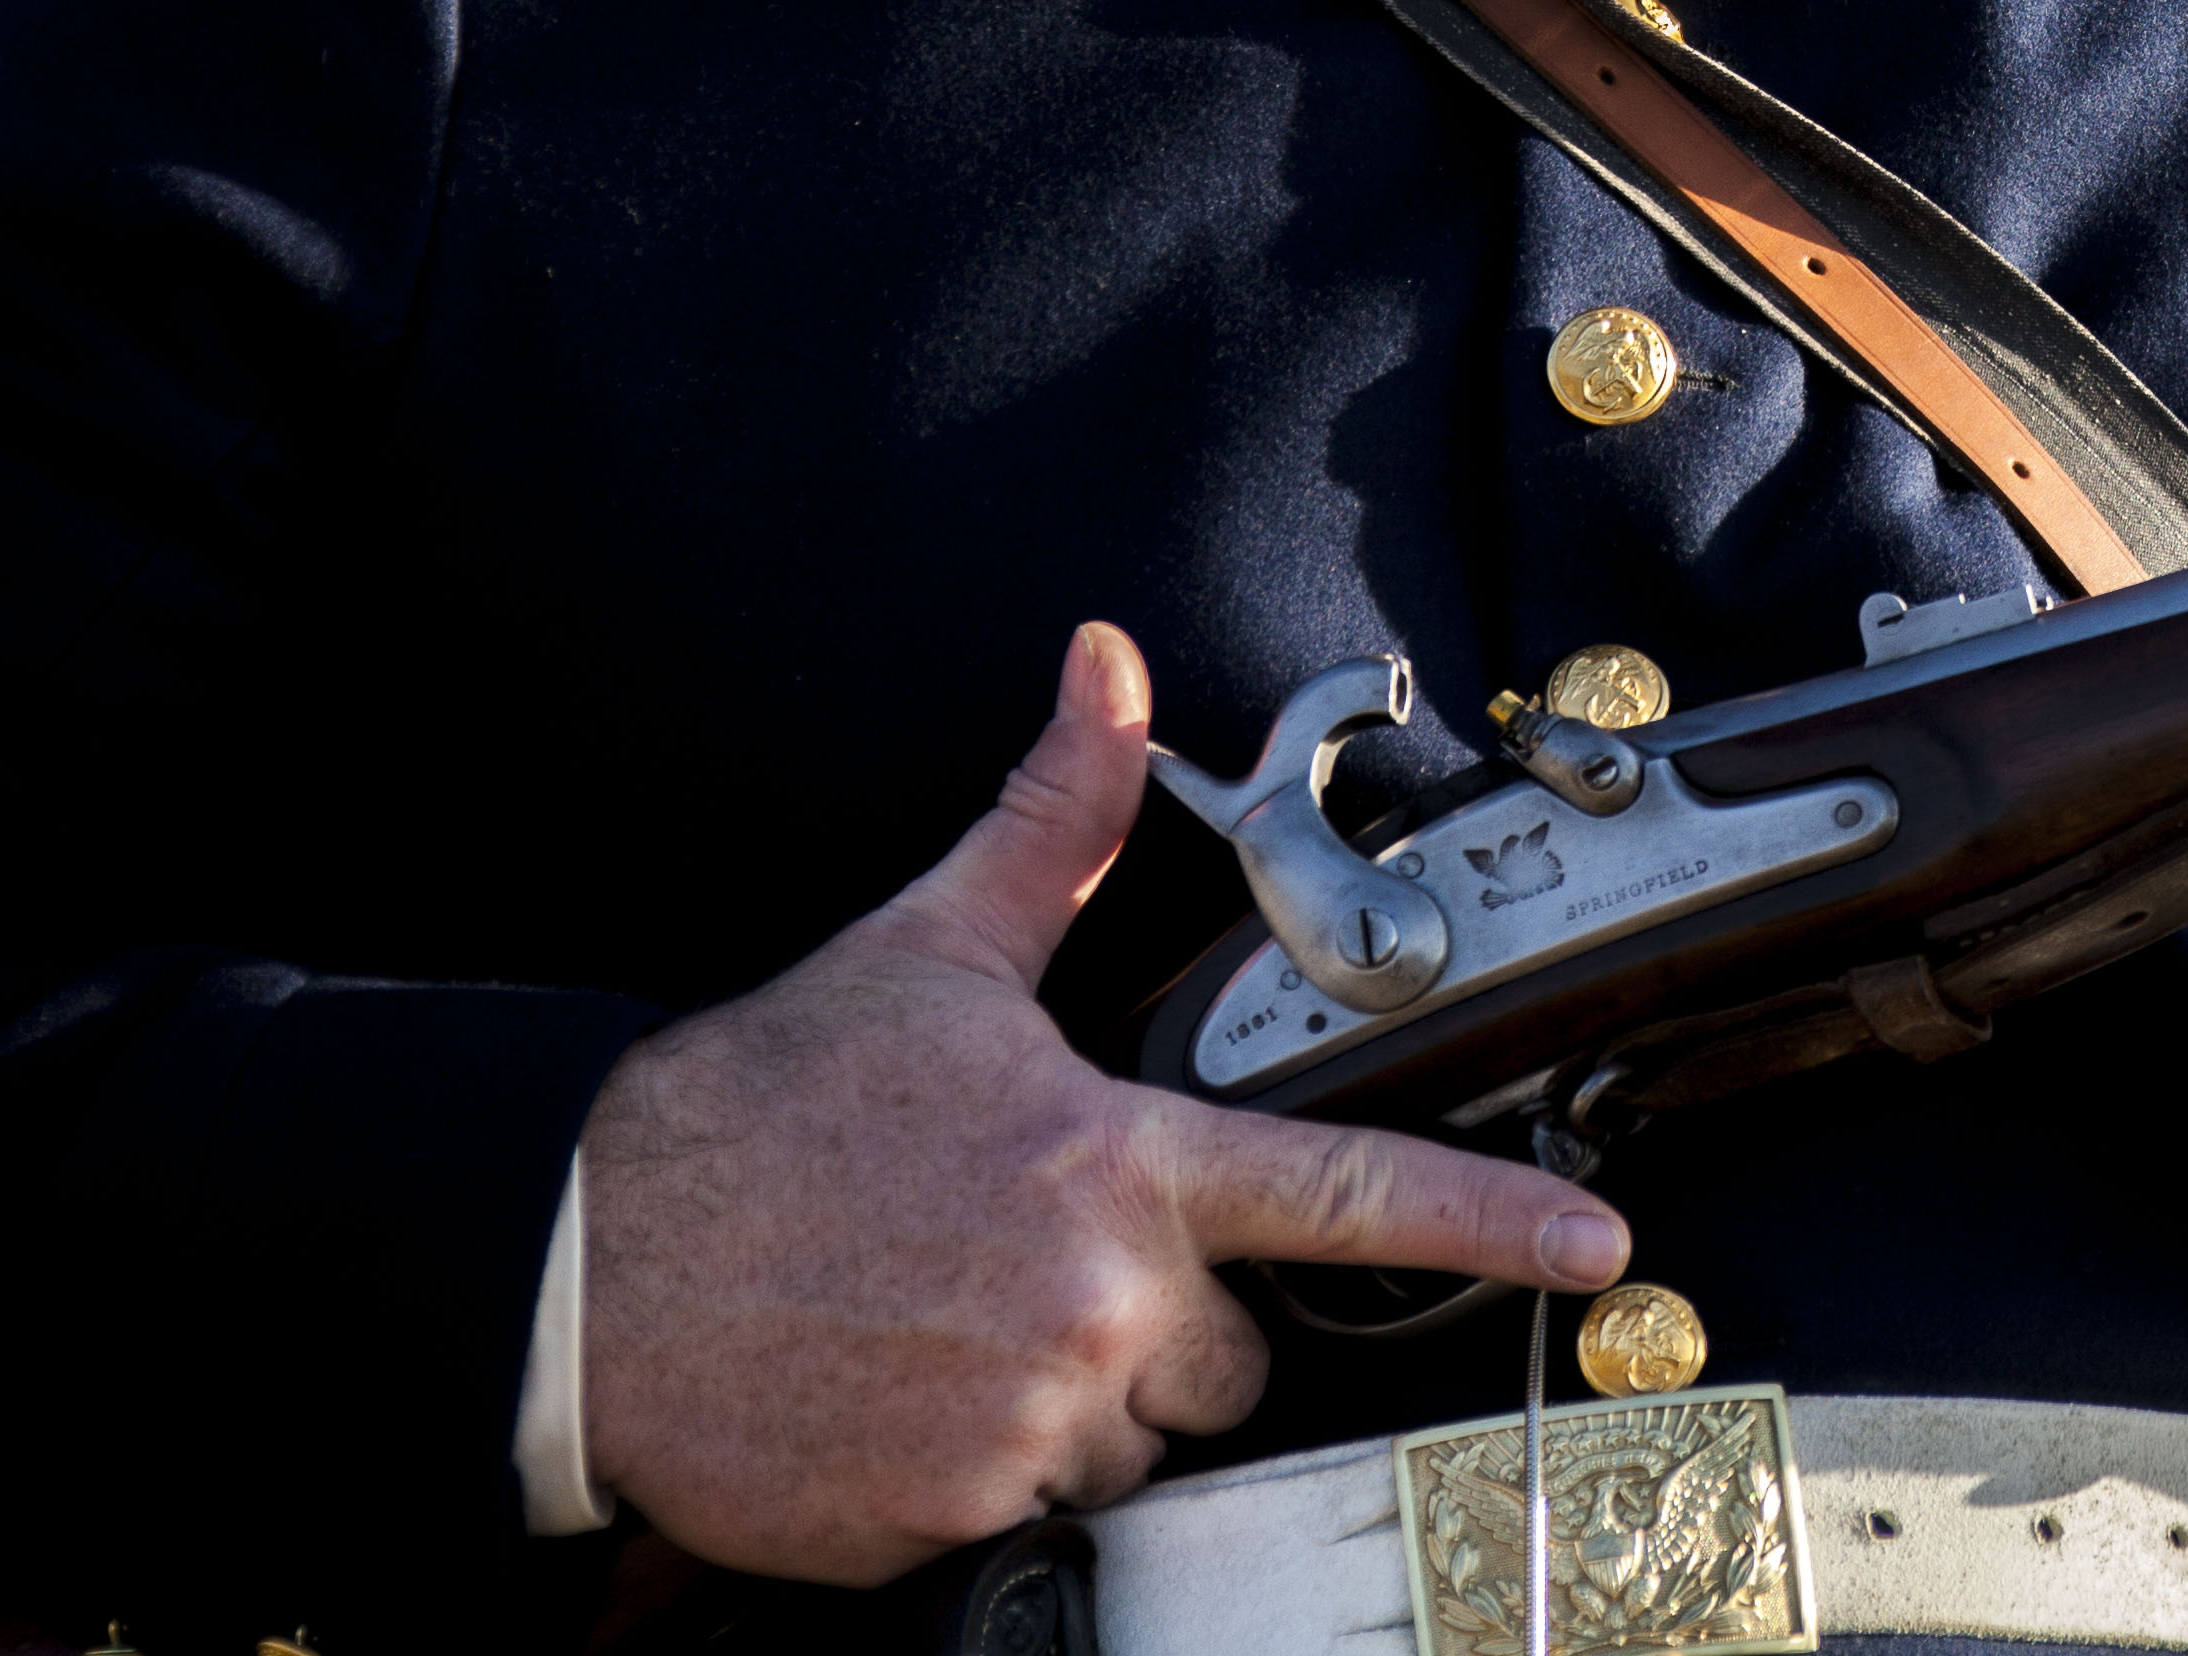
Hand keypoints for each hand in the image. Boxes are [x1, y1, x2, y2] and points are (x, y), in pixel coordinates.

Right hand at [579, 624, 1632, 1582]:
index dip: (1494, 1222)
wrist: (587, 1267)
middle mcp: (1096, 1306)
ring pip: (1137, 1442)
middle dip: (1164, 1325)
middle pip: (1233, 1357)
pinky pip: (1030, 1512)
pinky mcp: (948, 1521)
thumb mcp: (927, 951)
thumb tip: (1103, 665)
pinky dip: (982, 1469)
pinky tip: (902, 1396)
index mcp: (1118, 1166)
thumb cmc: (764, 1109)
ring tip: (957, 1326)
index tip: (1600, 1249)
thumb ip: (1050, 820)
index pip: (1347, 1194)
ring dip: (1075, 1403)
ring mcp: (1025, 1427)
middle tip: (1035, 1266)